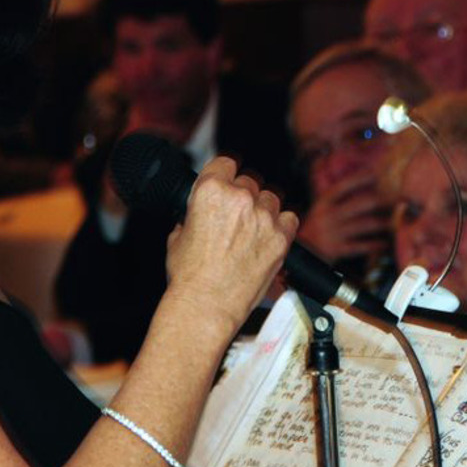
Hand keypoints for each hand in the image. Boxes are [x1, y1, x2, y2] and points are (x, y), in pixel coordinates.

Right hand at [165, 157, 297, 333]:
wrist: (207, 304)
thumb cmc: (189, 274)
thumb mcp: (177, 235)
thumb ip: (191, 215)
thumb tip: (197, 213)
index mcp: (210, 191)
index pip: (225, 162)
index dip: (224, 173)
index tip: (225, 180)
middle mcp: (239, 199)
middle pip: (249, 181)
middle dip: (241, 195)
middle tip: (233, 215)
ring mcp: (263, 218)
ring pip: (270, 198)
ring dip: (261, 208)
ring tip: (250, 227)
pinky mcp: (280, 238)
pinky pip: (289, 218)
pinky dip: (280, 224)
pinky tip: (268, 235)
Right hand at [299, 171, 391, 261]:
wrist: (302, 253)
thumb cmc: (316, 228)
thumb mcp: (320, 211)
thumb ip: (336, 200)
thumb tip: (359, 185)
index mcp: (323, 204)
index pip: (341, 188)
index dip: (357, 179)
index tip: (374, 173)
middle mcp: (328, 216)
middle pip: (358, 204)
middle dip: (379, 200)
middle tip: (395, 198)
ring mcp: (333, 233)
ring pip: (364, 225)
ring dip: (382, 222)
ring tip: (395, 220)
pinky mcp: (337, 249)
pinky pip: (361, 246)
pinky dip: (375, 244)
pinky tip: (385, 242)